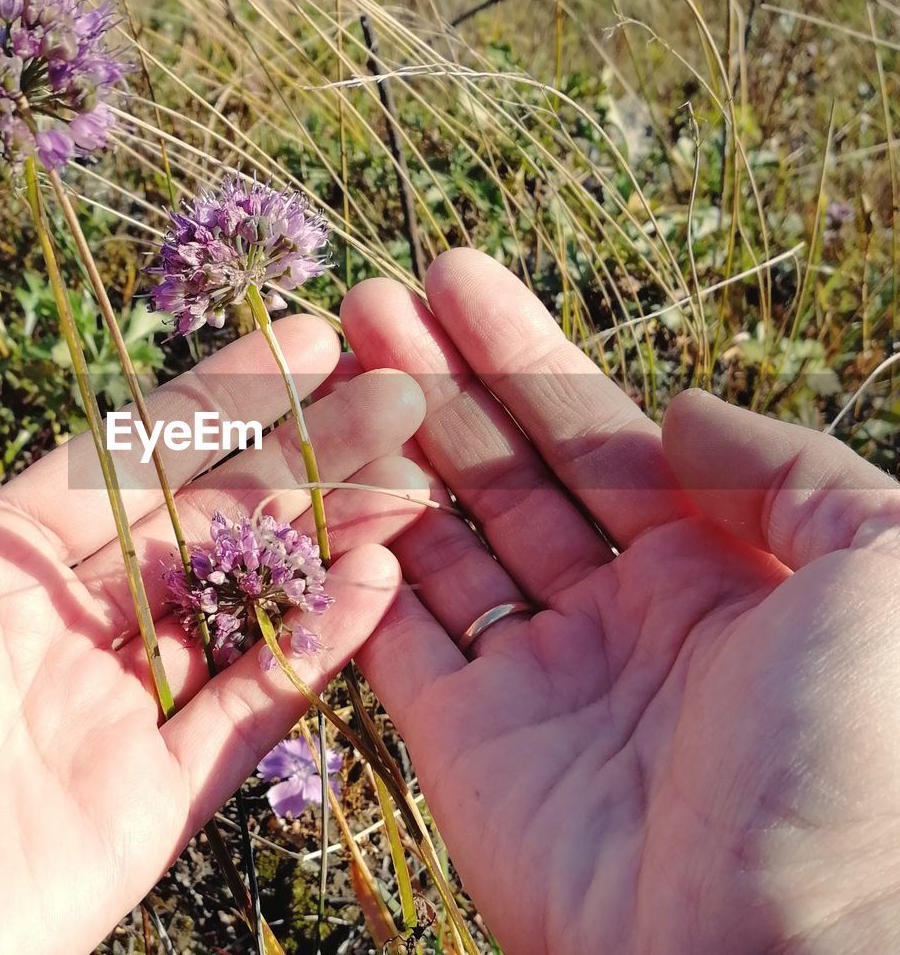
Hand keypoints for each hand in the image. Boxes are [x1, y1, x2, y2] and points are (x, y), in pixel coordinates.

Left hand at [0, 228, 427, 951]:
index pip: (137, 449)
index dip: (225, 391)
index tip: (310, 333)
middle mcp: (66, 621)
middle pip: (213, 519)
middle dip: (308, 453)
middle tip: (402, 392)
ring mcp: (111, 710)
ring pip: (247, 605)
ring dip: (331, 541)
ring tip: (416, 479)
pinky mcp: (146, 799)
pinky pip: (249, 709)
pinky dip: (318, 650)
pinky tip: (378, 584)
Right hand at [342, 249, 899, 952]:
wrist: (788, 952)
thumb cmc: (861, 758)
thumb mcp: (888, 568)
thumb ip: (789, 470)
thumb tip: (677, 412)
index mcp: (719, 572)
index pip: (599, 435)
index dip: (523, 353)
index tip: (454, 276)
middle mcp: (623, 618)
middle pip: (508, 473)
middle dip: (439, 385)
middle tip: (369, 302)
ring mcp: (539, 681)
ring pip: (443, 541)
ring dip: (388, 455)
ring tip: (331, 370)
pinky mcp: (467, 746)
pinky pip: (394, 639)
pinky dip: (357, 568)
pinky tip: (322, 487)